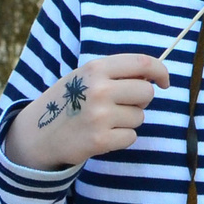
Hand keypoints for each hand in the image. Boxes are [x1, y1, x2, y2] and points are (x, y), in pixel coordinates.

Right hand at [9, 55, 168, 170]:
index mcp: (96, 68)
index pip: (142, 63)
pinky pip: (131, 136)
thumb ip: (117, 73)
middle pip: (146, 93)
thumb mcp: (86, 76)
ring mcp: (99, 116)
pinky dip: (121, 138)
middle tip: (122, 105)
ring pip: (139, 117)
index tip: (164, 81)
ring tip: (104, 121)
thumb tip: (154, 77)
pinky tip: (102, 135)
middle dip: (141, 101)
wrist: (38, 133)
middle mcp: (99, 89)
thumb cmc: (70, 101)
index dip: (160, 71)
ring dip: (128, 121)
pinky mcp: (100, 140)